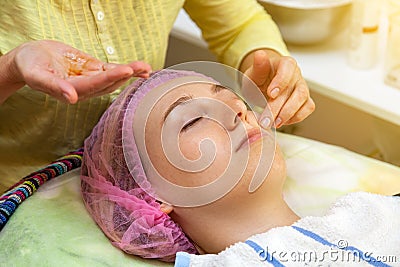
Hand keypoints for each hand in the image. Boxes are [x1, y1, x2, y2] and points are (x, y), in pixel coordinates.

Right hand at [12, 40, 151, 103]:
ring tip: (146, 68)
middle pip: (108, 82)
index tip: (125, 70)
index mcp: (72, 91)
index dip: (110, 78)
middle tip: (141, 68)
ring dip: (131, 72)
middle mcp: (85, 88)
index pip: (94, 85)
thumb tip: (71, 98)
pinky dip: (128, 70)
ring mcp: (92, 79)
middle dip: (125, 75)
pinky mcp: (95, 70)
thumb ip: (53, 87)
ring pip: (114, 77)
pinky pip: (113, 70)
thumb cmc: (30, 66)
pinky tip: (143, 69)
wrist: (31, 58)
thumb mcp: (37, 76)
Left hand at [242, 50, 314, 127]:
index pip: (288, 69)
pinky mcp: (305, 100)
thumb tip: (259, 54)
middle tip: (265, 119)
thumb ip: (258, 66)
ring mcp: (303, 88)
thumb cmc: (260, 78)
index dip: (281, 82)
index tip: (270, 94)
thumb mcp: (254, 73)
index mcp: (286, 63)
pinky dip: (295, 117)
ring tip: (273, 123)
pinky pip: (307, 109)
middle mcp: (297, 75)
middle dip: (279, 107)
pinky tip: (282, 121)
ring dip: (288, 114)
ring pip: (303, 100)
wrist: (264, 86)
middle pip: (295, 90)